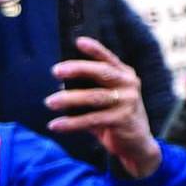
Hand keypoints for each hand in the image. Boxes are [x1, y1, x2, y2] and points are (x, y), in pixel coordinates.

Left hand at [46, 38, 160, 177]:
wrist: (136, 143)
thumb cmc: (115, 116)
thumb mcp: (105, 98)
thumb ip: (90, 88)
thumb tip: (61, 82)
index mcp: (125, 75)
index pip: (108, 58)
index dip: (95, 49)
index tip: (78, 41)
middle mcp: (129, 85)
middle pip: (102, 73)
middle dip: (78, 69)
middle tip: (56, 70)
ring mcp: (128, 102)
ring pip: (95, 97)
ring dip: (69, 99)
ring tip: (49, 102)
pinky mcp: (122, 120)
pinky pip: (92, 119)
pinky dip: (71, 123)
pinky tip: (56, 125)